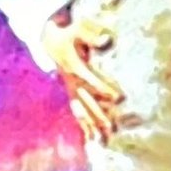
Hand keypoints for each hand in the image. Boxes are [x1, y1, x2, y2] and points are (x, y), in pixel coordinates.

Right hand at [41, 14, 120, 141]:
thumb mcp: (78, 29)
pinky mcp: (71, 93)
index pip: (90, 80)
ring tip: (104, 140)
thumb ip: (92, 35)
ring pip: (82, 110)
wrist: (50, 40)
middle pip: (86, 100)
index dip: (104, 88)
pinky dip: (84, 126)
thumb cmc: (68, 33)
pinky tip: (92, 140)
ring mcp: (70, 89)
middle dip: (100, 114)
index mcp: (74, 66)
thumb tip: (106, 40)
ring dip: (93, 125)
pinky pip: (77, 112)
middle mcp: (72, 81)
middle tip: (114, 128)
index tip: (120, 98)